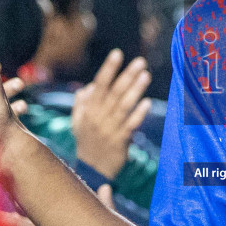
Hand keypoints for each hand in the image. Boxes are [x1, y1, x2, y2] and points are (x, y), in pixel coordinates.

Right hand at [72, 49, 152, 178]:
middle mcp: (98, 117)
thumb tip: (88, 87)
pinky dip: (138, 113)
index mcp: (88, 110)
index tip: (117, 54)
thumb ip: (82, 104)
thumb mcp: (78, 123)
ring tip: (146, 75)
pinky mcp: (120, 141)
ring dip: (135, 89)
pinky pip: (130, 125)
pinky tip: (147, 102)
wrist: (91, 171)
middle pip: (114, 92)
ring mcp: (109, 129)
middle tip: (140, 61)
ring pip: (123, 106)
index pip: (99, 85)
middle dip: (127, 75)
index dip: (108, 69)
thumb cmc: (86, 144)